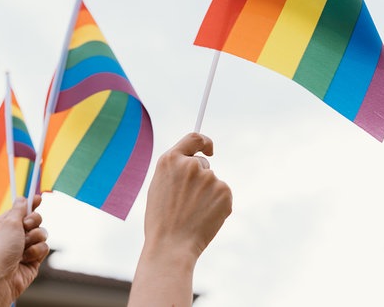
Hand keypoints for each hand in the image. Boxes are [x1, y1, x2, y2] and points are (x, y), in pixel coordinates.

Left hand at [0, 195, 49, 306]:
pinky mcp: (33, 258)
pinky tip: (26, 259)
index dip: (30, 204)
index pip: (20, 210)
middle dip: (33, 222)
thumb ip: (19, 209)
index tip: (39, 198)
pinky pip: (44, 247)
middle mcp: (14, 235)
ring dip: (34, 239)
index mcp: (4, 224)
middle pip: (35, 219)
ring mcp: (24, 247)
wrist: (1, 279)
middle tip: (26, 226)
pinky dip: (37, 251)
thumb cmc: (1, 250)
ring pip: (42, 233)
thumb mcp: (9, 224)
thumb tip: (22, 198)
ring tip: (24, 248)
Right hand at [145, 132, 231, 258]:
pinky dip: (217, 205)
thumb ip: (175, 171)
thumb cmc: (161, 220)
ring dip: (207, 195)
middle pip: (203, 164)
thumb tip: (195, 164)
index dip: (204, 142)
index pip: (194, 138)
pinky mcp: (224, 191)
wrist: (171, 245)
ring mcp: (209, 177)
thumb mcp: (159, 186)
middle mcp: (190, 164)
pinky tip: (204, 218)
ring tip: (193, 213)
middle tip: (188, 202)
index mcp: (170, 160)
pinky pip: (223, 195)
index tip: (210, 149)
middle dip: (200, 179)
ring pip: (213, 183)